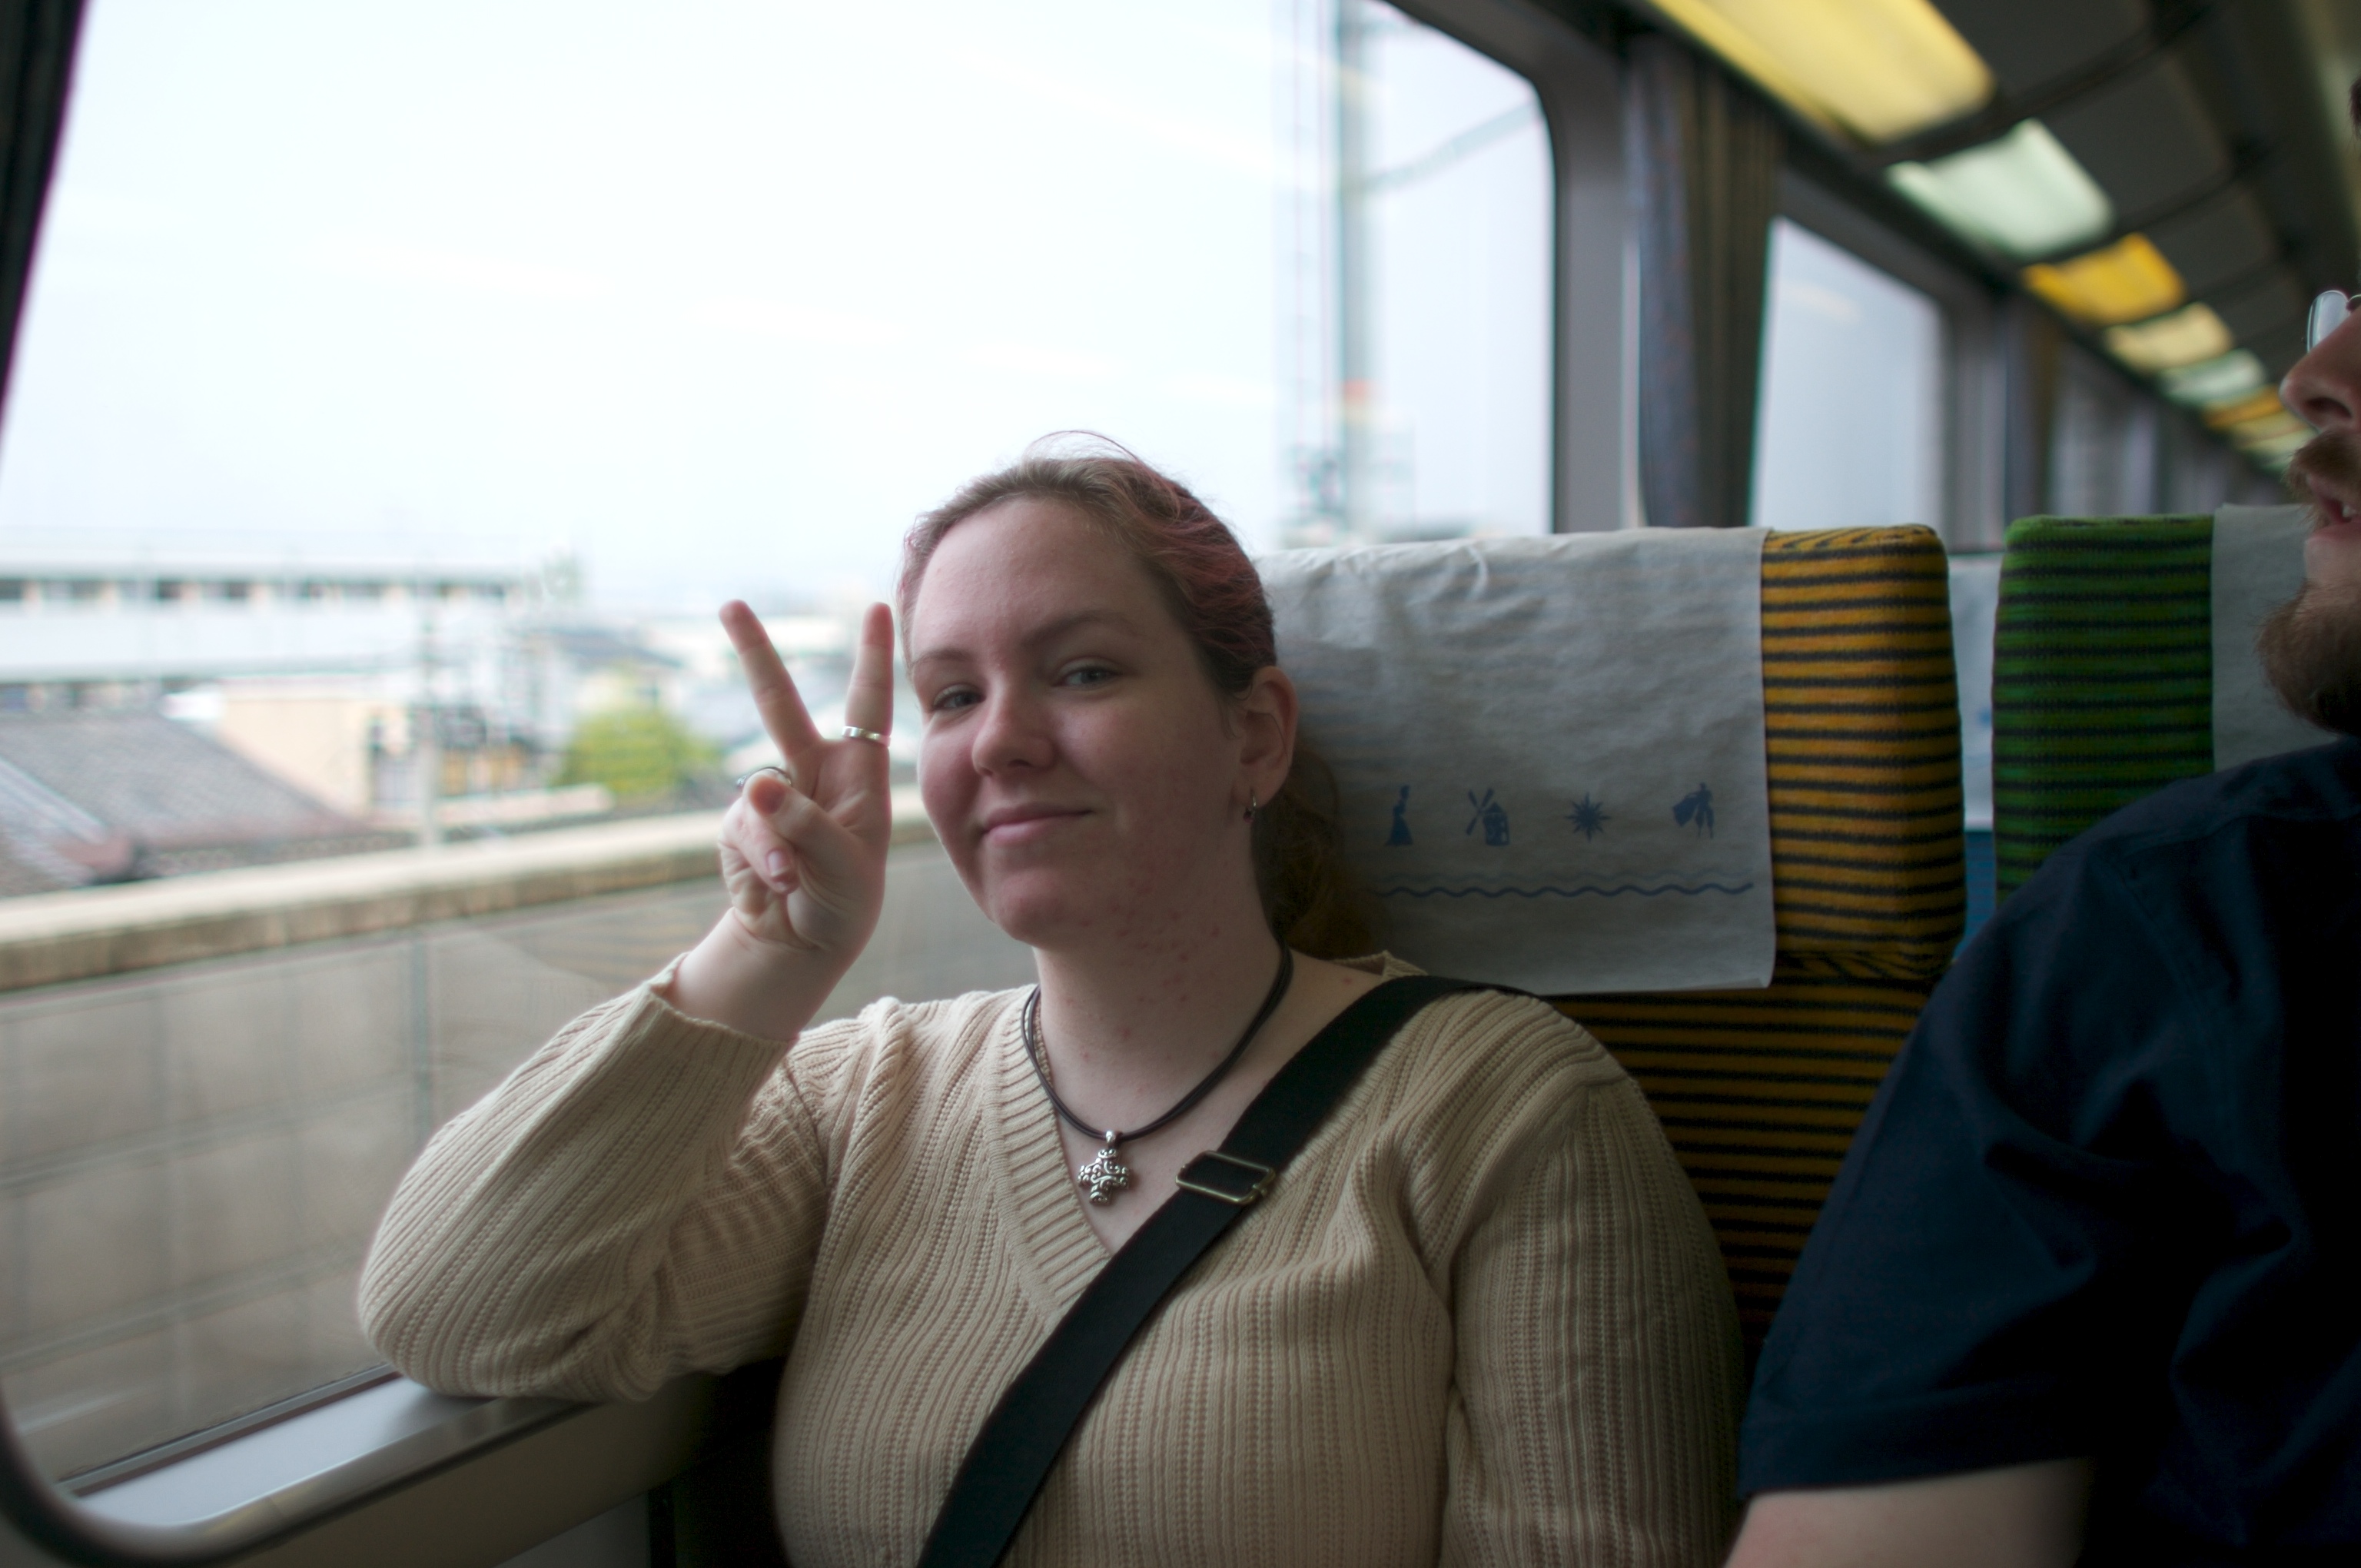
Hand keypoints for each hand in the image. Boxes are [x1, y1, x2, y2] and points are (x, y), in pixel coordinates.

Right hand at [714, 599, 895, 960]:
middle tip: (731, 604)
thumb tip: (757, 783)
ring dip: (776, 838)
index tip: (879, 606)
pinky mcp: (741, 823)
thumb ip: (804, 824)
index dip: (873, 656)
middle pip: (779, 703)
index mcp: (859, 772)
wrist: (804, 941)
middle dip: (755, 653)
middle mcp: (814, 772)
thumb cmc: (845, 897)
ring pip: (759, 788)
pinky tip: (779, 883)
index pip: (868, 705)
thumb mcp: (845, 865)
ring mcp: (773, 796)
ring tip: (796, 877)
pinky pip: (744, 828)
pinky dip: (762, 857)